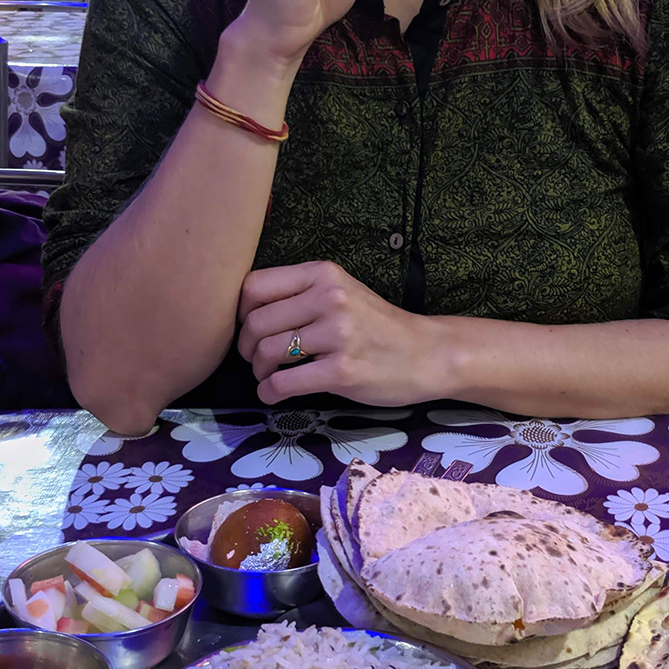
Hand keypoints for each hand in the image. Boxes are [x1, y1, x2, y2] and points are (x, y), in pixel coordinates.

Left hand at [237, 261, 442, 406]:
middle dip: (247, 346)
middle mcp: (330, 298)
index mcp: (324, 274)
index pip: (254, 287)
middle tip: (256, 359)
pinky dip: (269, 392)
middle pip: (256, 322)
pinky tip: (272, 394)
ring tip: (268, 375)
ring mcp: (337, 335)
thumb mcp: (342, 291)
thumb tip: (246, 313)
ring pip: (267, 352)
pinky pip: (285, 383)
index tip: (249, 328)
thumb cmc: (378, 325)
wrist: (427, 353)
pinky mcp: (342, 371)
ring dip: (259, 370)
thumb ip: (300, 294)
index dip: (241, 311)